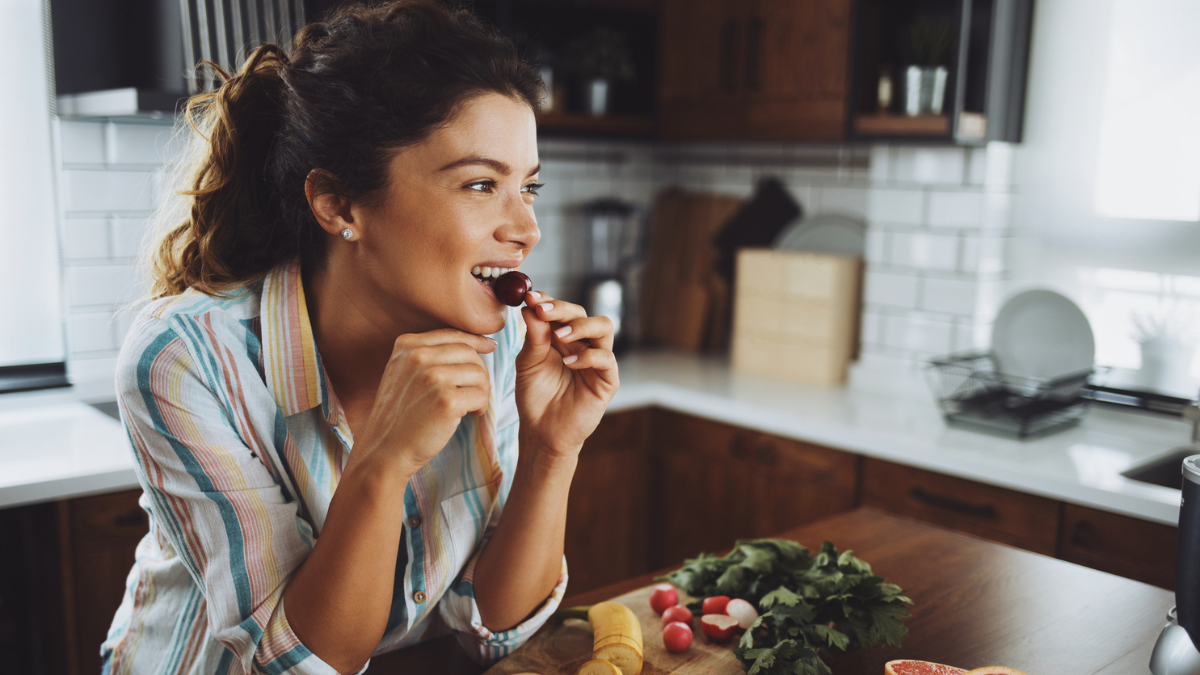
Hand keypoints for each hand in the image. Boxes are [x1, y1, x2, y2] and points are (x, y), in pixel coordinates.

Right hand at [352, 330, 495, 475]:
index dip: (476, 340)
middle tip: (474, 392)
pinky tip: (469, 415)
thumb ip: (430, 355)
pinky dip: (481, 407)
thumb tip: (480, 343)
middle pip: (468, 353)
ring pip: (479, 373)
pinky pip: (481, 395)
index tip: (491, 346)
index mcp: (407, 345)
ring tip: (469, 406)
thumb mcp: (404, 373)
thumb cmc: (399, 415)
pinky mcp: (446, 400)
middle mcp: (418, 357)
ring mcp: (432, 377)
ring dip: (481, 391)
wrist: (384, 450)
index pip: (453, 334)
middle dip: (478, 372)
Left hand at [515, 291, 618, 457]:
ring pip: (604, 327)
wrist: (542, 432)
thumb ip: (533, 336)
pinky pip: (606, 358)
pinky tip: (568, 364)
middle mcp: (582, 344)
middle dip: (562, 308)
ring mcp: (597, 360)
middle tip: (542, 311)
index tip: (530, 297)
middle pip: (583, 312)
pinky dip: (587, 356)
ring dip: (581, 325)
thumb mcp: (527, 363)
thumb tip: (529, 306)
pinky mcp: (607, 380)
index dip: (548, 300)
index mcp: (562, 338)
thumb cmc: (535, 397)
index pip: (562, 310)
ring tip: (558, 336)